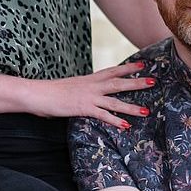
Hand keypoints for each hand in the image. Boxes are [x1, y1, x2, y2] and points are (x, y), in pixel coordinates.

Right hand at [29, 61, 154, 128]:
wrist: (37, 93)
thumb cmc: (51, 91)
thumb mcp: (71, 86)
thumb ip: (83, 89)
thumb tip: (89, 93)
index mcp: (89, 78)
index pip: (112, 70)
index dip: (128, 67)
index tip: (143, 64)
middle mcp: (92, 86)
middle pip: (118, 82)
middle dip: (137, 82)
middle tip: (153, 81)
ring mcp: (88, 97)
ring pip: (114, 101)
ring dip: (131, 106)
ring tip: (146, 111)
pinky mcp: (83, 109)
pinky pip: (102, 115)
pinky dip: (115, 121)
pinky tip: (125, 126)